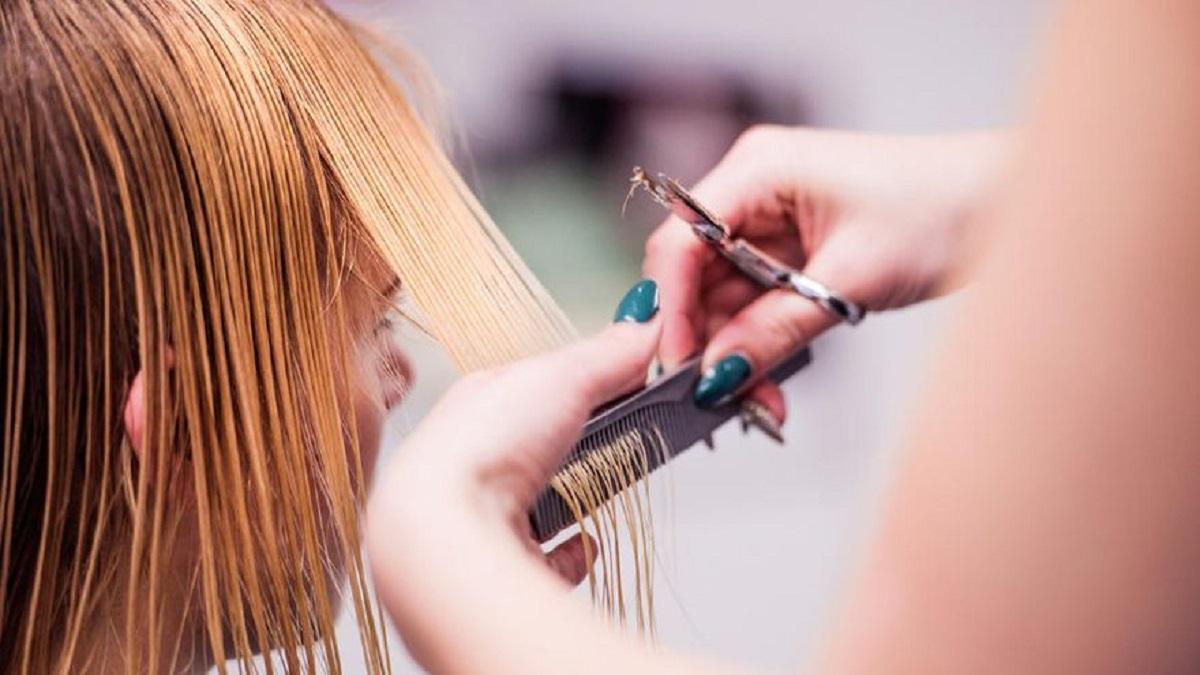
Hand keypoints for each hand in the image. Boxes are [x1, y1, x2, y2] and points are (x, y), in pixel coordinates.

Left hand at [366, 306, 662, 672]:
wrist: (442, 539)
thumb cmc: (482, 449)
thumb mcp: (562, 377)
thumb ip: (611, 353)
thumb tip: (649, 322)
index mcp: (481, 404)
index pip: (537, 384)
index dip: (583, 380)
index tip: (631, 381)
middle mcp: (474, 458)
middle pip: (535, 443)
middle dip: (574, 439)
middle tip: (627, 433)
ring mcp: (482, 514)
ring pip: (533, 498)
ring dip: (570, 491)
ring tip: (607, 483)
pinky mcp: (499, 565)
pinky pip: (539, 556)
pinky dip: (568, 551)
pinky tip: (585, 543)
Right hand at [644, 127, 1009, 421]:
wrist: (1003, 203)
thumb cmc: (941, 210)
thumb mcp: (850, 280)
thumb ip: (774, 330)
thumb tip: (714, 374)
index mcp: (759, 171)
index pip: (680, 240)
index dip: (669, 305)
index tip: (676, 363)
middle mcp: (753, 191)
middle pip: (695, 275)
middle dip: (704, 340)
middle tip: (715, 398)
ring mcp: (771, 222)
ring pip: (723, 299)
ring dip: (733, 353)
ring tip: (756, 405)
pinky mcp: (791, 251)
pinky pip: (754, 305)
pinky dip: (758, 345)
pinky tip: (767, 386)